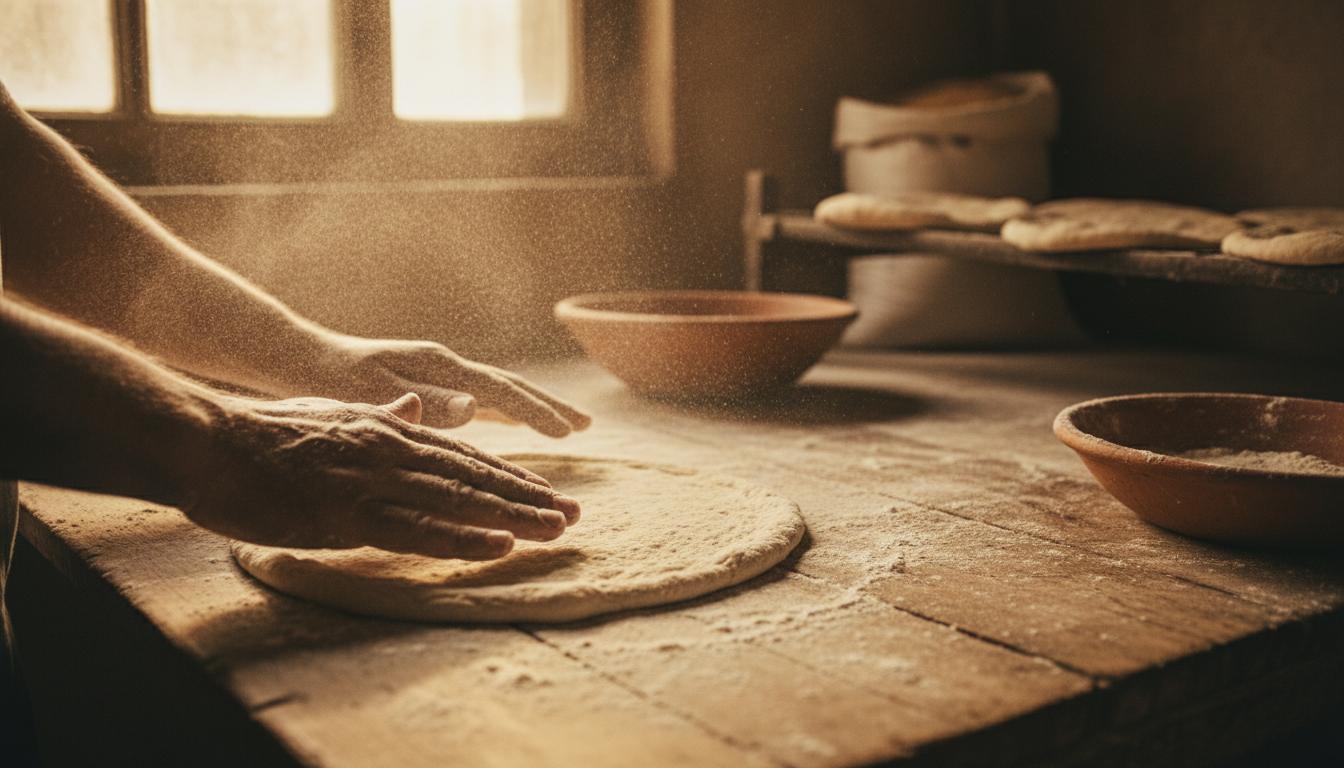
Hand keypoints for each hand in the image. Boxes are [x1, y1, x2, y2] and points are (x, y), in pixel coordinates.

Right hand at [183, 392, 579, 558]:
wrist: (207, 440)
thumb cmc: (263, 435)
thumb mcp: (334, 415)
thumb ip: (380, 415)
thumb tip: (416, 407)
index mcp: (390, 430)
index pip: (463, 454)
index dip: (509, 474)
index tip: (547, 491)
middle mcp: (394, 448)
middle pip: (476, 474)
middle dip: (529, 495)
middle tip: (574, 514)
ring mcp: (375, 479)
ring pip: (460, 498)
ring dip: (513, 515)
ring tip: (558, 528)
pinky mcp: (351, 510)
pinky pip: (419, 529)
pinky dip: (464, 537)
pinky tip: (500, 546)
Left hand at [307, 334, 591, 435]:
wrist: (300, 361)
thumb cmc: (330, 381)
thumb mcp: (371, 393)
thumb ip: (423, 402)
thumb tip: (476, 407)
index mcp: (436, 366)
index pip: (498, 390)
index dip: (535, 412)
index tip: (566, 433)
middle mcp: (445, 366)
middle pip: (509, 386)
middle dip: (549, 406)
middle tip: (586, 426)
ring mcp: (442, 375)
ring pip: (500, 393)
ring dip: (535, 409)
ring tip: (570, 427)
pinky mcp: (433, 387)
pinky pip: (483, 401)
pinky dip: (509, 411)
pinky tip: (518, 424)